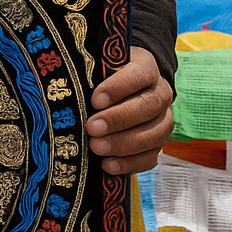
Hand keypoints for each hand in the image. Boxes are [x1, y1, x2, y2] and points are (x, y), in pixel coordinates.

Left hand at [85, 46, 172, 174]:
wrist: (123, 89)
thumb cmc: (105, 76)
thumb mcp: (99, 66)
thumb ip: (90, 73)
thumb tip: (68, 83)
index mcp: (146, 67)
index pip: (140, 74)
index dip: (119, 87)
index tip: (95, 100)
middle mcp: (160, 93)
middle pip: (148, 106)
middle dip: (118, 119)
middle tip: (92, 128)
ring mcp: (162, 120)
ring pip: (154, 134)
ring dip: (123, 144)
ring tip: (96, 147)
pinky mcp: (157, 144)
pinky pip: (150, 157)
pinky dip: (129, 163)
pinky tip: (108, 164)